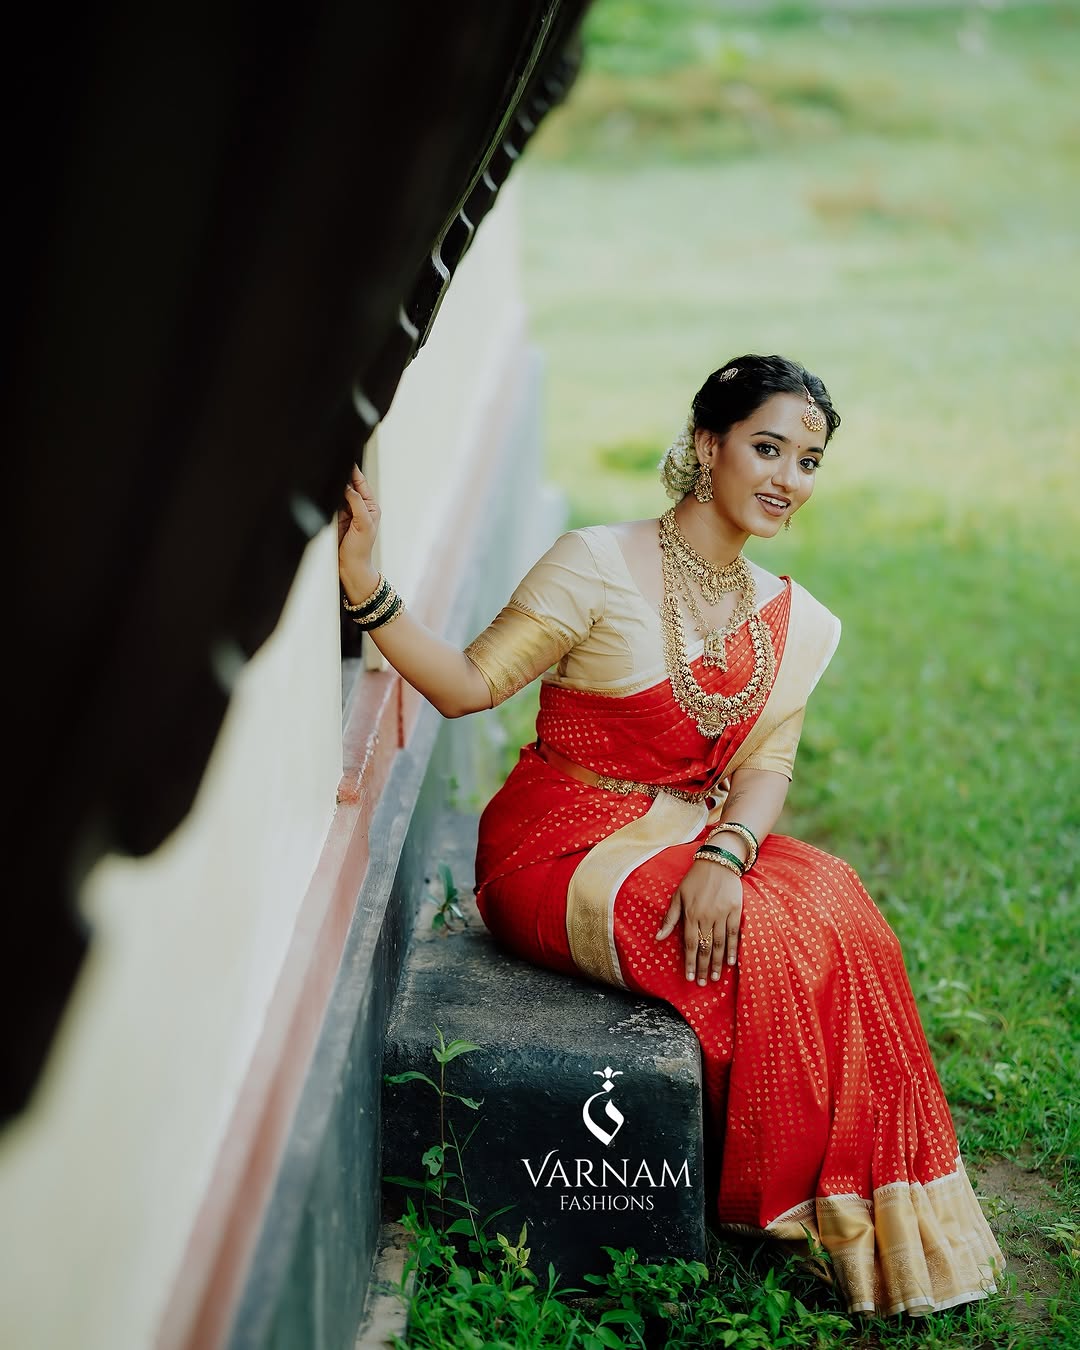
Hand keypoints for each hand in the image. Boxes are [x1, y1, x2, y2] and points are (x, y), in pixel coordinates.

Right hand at [338, 464, 380, 594]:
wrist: (349, 566)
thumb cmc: (361, 549)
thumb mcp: (364, 523)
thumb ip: (356, 502)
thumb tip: (347, 486)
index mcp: (371, 506)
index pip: (361, 483)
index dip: (354, 472)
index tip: (346, 460)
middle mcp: (359, 507)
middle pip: (349, 485)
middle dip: (342, 477)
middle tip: (332, 464)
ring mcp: (346, 512)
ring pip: (338, 493)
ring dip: (333, 487)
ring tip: (327, 477)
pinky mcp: (335, 518)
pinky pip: (330, 503)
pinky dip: (327, 497)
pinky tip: (323, 492)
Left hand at [655, 860, 742, 984]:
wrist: (717, 862)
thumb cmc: (694, 879)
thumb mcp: (678, 896)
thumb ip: (670, 918)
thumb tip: (658, 937)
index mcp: (691, 914)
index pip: (690, 944)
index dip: (690, 962)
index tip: (689, 977)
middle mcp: (706, 916)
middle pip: (705, 947)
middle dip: (703, 967)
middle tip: (702, 983)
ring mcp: (722, 913)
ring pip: (720, 943)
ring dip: (717, 962)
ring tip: (715, 977)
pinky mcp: (735, 910)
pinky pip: (734, 933)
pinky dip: (733, 948)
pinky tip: (730, 962)